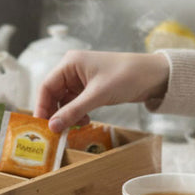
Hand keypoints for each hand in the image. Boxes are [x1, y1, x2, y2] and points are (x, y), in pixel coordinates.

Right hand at [34, 51, 169, 133]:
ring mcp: (82, 79)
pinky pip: (76, 102)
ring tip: (75, 126)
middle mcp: (73, 69)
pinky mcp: (91, 88)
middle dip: (55, 113)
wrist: (153, 75)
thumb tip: (52, 127)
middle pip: (53, 94)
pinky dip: (77, 113)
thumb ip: (73, 111)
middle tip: (56, 132)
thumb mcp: (97, 95)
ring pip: (65, 100)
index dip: (42, 107)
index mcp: (70, 63)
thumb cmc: (126, 76)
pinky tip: (85, 121)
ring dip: (67, 115)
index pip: (46, 86)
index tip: (41, 126)